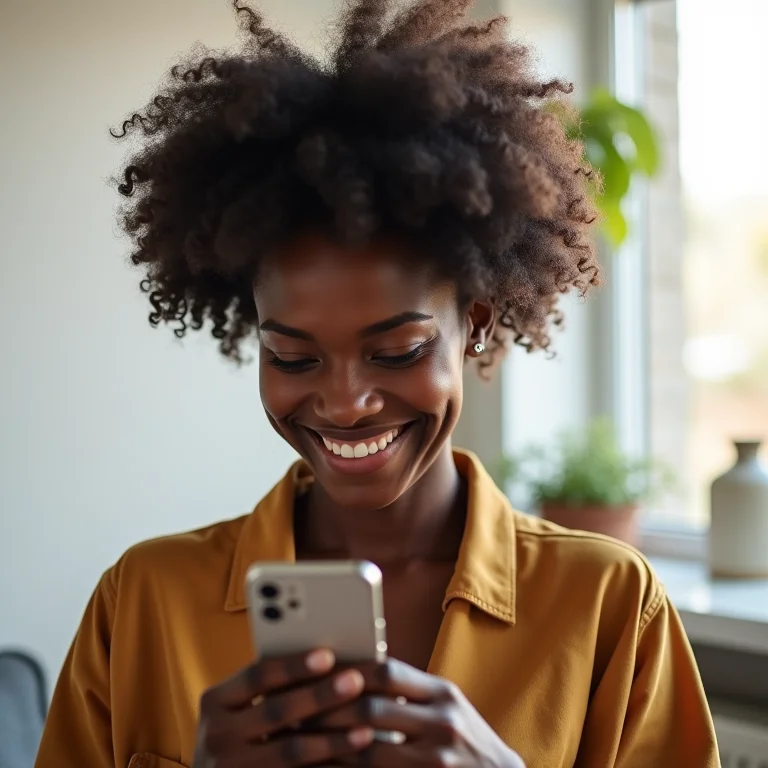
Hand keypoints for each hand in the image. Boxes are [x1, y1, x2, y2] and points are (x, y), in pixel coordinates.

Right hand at [192, 649, 374, 766]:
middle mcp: (217, 734)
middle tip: (356, 681)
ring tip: (366, 729)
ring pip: (290, 750)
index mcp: (215, 701)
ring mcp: (231, 767)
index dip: (294, 665)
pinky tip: (354, 762)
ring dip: (332, 740)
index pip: (258, 675)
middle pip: (276, 710)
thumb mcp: (237, 708)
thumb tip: (327, 658)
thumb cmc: (238, 734)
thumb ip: (268, 688)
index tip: (328, 655)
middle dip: (319, 695)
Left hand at [311, 658, 525, 766]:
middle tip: (295, 710)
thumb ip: (410, 692)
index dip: (349, 672)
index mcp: (443, 692)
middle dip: (328, 710)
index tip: (318, 673)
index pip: (388, 671)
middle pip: (371, 709)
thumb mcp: (447, 708)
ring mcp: (438, 759)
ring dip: (329, 746)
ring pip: (367, 750)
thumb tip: (356, 671)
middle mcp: (443, 721)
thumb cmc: (465, 741)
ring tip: (299, 741)